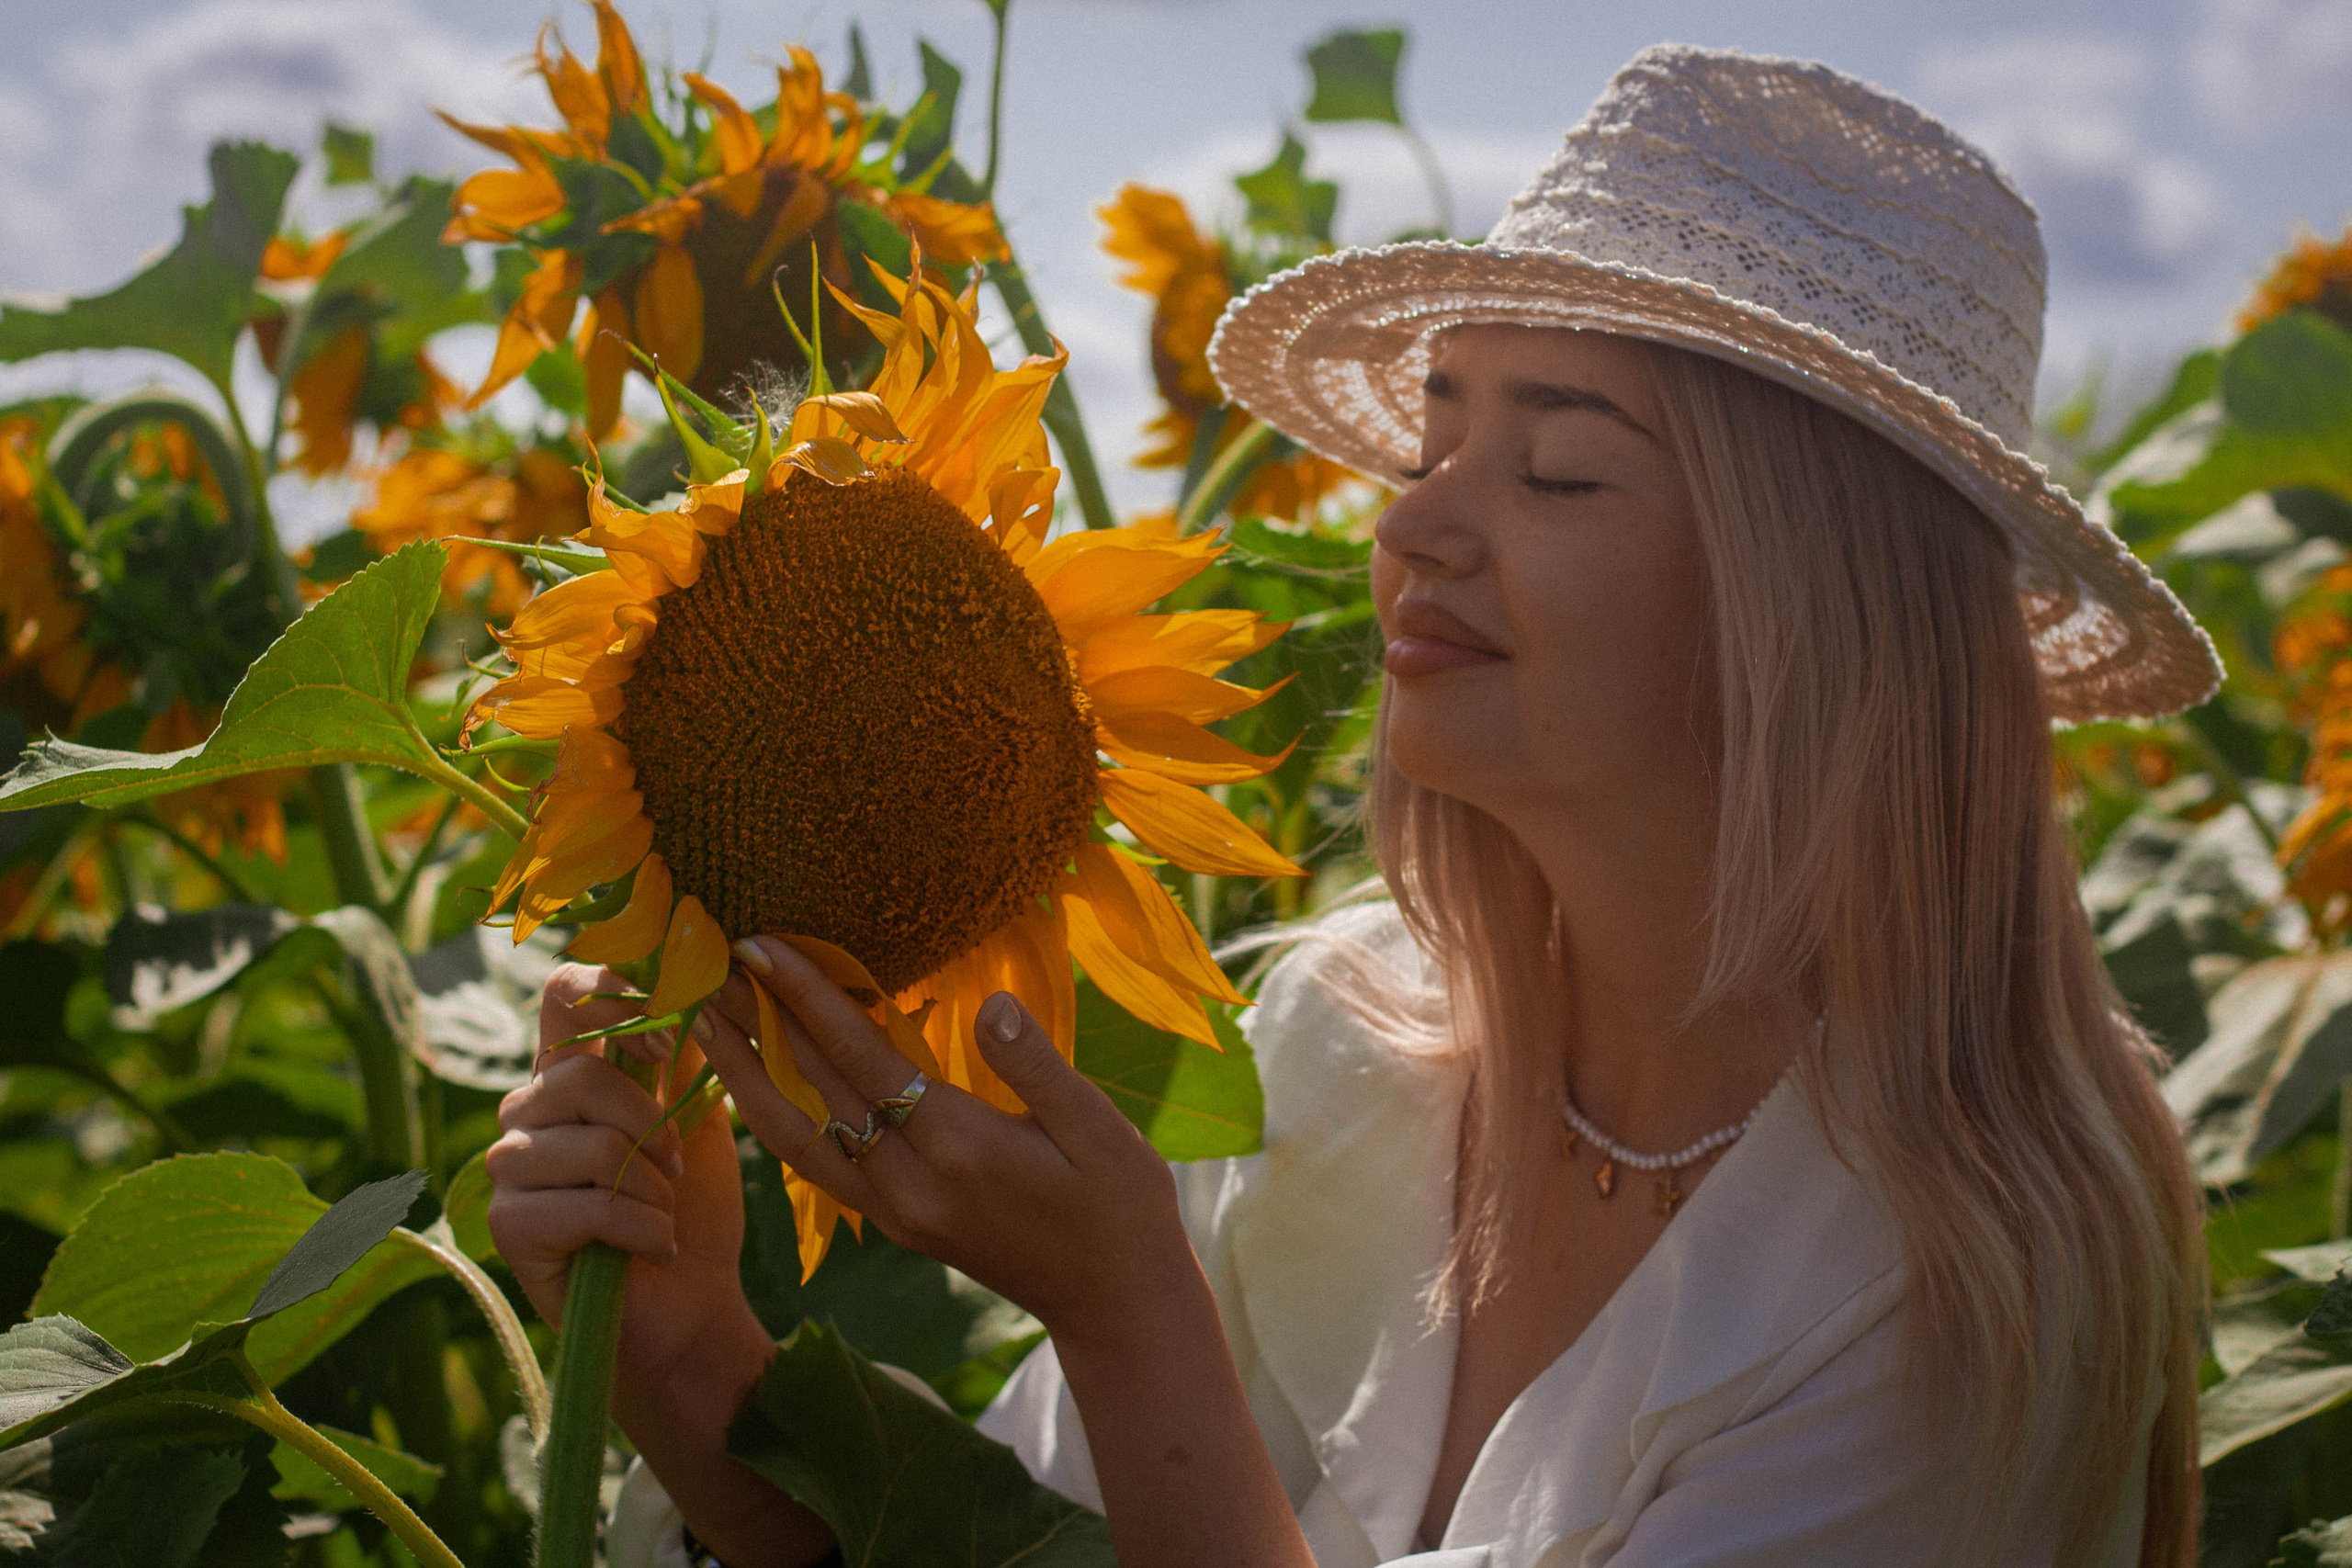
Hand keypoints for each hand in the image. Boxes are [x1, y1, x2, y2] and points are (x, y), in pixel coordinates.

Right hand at [487, 963, 768, 1385]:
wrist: (695, 1302)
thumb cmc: (695, 1203)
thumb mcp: (699, 1111)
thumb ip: (684, 1047)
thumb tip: (690, 977)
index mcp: (571, 1070)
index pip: (564, 992)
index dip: (614, 997)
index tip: (667, 1042)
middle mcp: (528, 1110)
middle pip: (582, 1075)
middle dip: (653, 1127)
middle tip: (676, 1169)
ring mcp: (510, 1169)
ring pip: (591, 1145)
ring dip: (652, 1188)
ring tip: (663, 1213)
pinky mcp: (510, 1227)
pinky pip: (587, 1206)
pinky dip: (642, 1229)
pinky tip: (653, 1248)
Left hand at [699, 937, 1194, 1357]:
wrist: (1113, 1300)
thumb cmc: (1120, 1204)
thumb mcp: (1100, 1129)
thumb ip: (1038, 1066)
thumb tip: (988, 1005)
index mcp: (959, 1147)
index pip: (863, 1058)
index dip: (809, 998)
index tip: (763, 945)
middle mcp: (909, 1183)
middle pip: (813, 1090)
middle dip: (759, 1022)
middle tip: (709, 961)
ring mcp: (893, 1210)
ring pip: (795, 1135)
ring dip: (744, 1075)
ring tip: (703, 1019)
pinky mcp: (892, 1223)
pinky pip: (815, 1162)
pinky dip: (775, 1116)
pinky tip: (754, 1083)